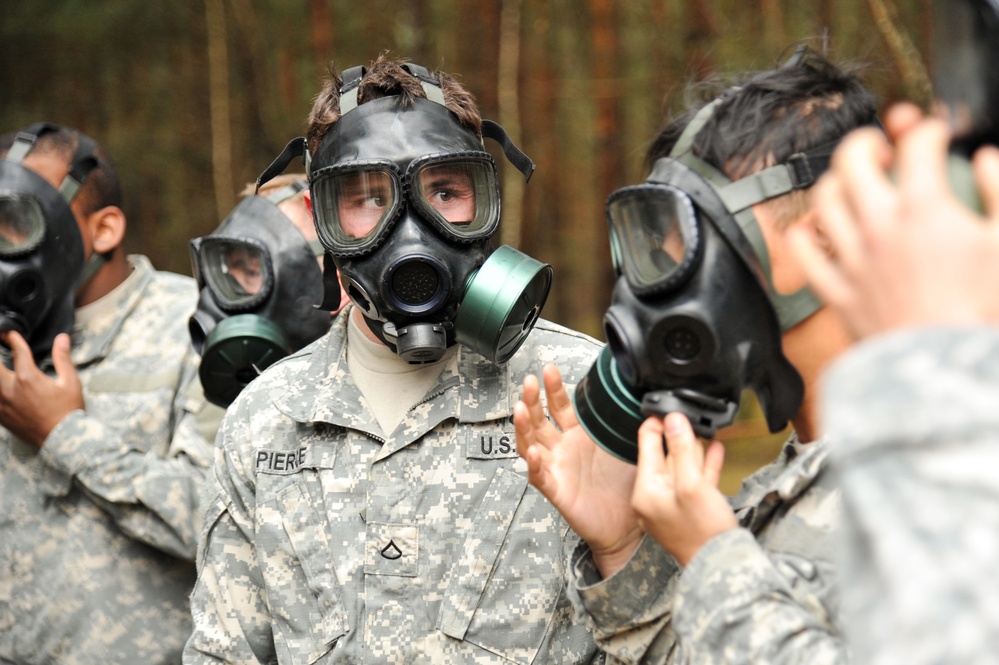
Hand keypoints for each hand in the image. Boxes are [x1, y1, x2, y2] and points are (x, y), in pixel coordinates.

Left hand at [0, 331, 83, 446]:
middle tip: (0, 345)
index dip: (13, 339)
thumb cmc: (68, 411)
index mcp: (28, 378)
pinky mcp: (1, 416)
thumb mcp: (71, 382)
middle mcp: (10, 389)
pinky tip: (1, 387)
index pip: (17, 351)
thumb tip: (62, 338)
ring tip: (1, 369)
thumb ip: (62, 358)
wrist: (63, 440)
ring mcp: (2, 404)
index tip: (10, 333)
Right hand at [514, 363, 641, 577]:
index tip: (548, 370)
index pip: (560, 406)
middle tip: (529, 382)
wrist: (626, 526)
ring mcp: (556, 469)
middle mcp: (562, 449)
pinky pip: (539, 476)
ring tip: (520, 410)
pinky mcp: (556, 491)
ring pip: (530, 444)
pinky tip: (531, 452)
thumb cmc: (624, 487)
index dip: (553, 388)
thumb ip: (626, 423)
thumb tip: (640, 396)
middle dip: (532, 400)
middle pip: (539, 420)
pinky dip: (533, 464)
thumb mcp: (627, 447)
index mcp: (578, 435)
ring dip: (524, 427)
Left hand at [631, 412, 736, 566]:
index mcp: (645, 491)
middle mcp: (653, 498)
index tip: (666, 407)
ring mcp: (671, 506)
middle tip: (686, 413)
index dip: (656, 425)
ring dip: (692, 448)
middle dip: (676, 435)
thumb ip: (681, 450)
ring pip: (681, 468)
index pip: (646, 448)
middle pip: (663, 457)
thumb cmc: (704, 531)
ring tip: (702, 427)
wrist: (723, 568)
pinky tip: (715, 449)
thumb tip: (673, 419)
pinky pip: (693, 482)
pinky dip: (703, 465)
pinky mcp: (689, 512)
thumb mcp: (692, 484)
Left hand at [789, 103, 998, 338]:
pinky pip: (805, 252)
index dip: (930, 131)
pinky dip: (805, 232)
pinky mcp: (837, 290)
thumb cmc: (984, 309)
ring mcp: (853, 259)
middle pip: (852, 160)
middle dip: (866, 141)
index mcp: (924, 209)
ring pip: (823, 201)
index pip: (917, 145)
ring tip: (851, 183)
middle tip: (881, 147)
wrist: (948, 368)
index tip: (938, 135)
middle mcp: (879, 226)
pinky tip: (817, 227)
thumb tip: (985, 157)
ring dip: (835, 182)